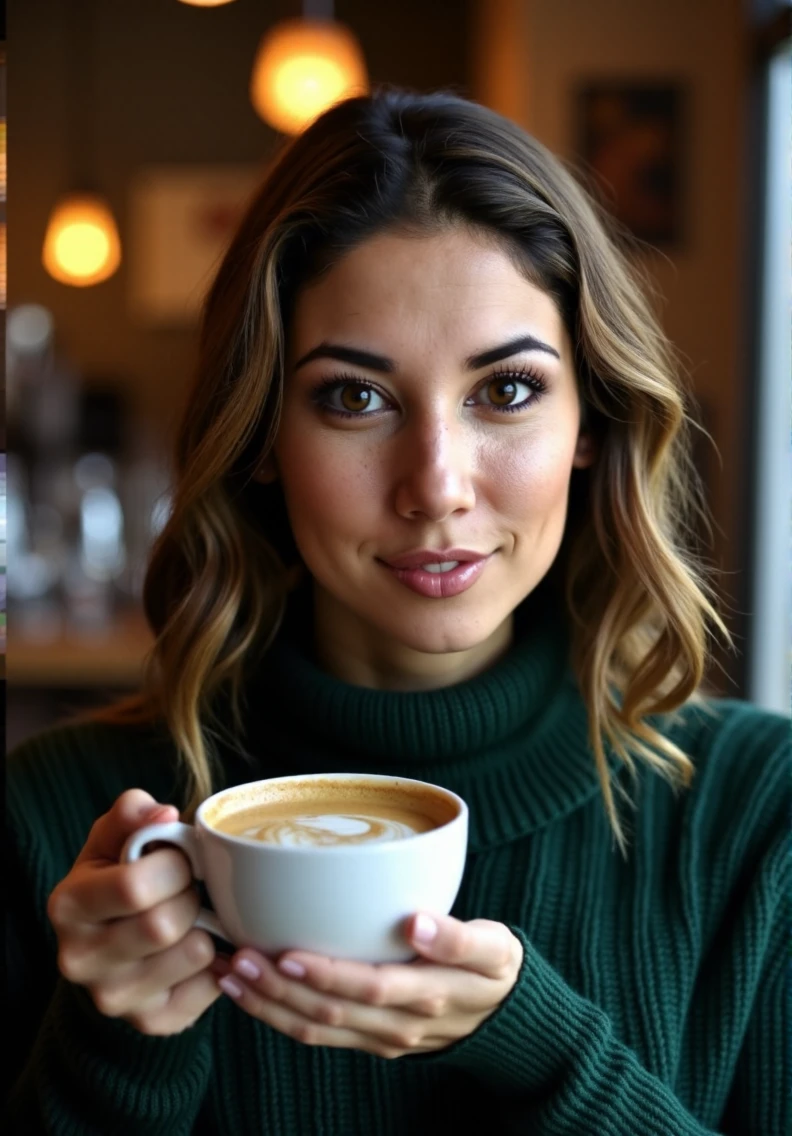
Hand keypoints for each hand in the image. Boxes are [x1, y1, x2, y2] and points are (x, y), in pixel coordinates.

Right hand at [48, 789, 220, 1035]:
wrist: (113, 942)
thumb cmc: (118, 877)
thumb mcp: (114, 838)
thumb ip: (131, 814)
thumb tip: (163, 814)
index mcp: (69, 906)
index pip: (135, 886)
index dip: (173, 865)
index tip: (178, 860)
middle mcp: (80, 960)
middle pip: (165, 924)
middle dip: (191, 896)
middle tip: (189, 889)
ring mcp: (113, 999)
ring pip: (195, 953)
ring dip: (207, 927)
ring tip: (191, 917)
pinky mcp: (152, 1022)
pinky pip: (212, 984)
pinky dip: (218, 962)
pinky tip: (197, 947)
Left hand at [214, 913, 522, 1057]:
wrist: (506, 1018)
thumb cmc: (495, 967)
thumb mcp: (496, 946)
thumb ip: (460, 936)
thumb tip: (418, 923)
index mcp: (430, 995)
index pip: (369, 987)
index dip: (325, 974)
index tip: (286, 951)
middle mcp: (399, 1024)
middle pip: (329, 1012)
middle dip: (277, 988)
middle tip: (236, 956)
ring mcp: (381, 1037)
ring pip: (315, 1029)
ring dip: (266, 1005)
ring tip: (229, 973)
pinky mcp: (369, 1040)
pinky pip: (318, 1033)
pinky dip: (278, 1014)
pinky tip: (249, 992)